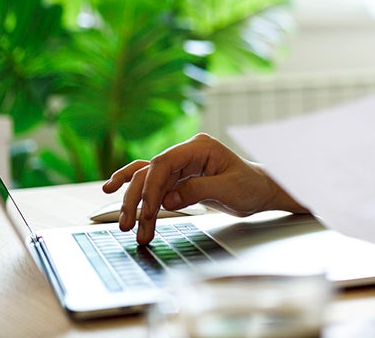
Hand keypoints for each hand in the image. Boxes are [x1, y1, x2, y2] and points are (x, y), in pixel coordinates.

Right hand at [101, 133, 307, 244]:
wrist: (261, 190)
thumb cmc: (251, 186)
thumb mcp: (229, 189)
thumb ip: (197, 191)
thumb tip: (167, 200)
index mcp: (200, 147)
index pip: (164, 163)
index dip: (151, 188)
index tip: (148, 212)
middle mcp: (187, 152)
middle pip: (151, 172)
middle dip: (138, 199)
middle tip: (130, 225)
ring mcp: (181, 164)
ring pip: (148, 180)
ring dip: (136, 203)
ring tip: (128, 226)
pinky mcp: (179, 178)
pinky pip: (153, 184)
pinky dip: (137, 193)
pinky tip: (112, 191)